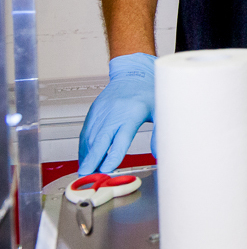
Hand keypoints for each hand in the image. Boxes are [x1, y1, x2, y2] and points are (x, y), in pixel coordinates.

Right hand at [78, 53, 155, 174]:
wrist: (133, 74)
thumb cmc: (148, 92)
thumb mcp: (161, 111)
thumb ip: (160, 133)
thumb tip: (160, 154)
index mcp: (132, 113)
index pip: (121, 137)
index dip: (114, 154)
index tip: (107, 168)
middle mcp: (114, 113)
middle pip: (101, 139)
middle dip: (93, 158)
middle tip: (87, 174)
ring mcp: (102, 112)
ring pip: (90, 137)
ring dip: (87, 155)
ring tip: (86, 170)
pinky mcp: (94, 111)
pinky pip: (85, 131)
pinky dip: (83, 146)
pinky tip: (85, 156)